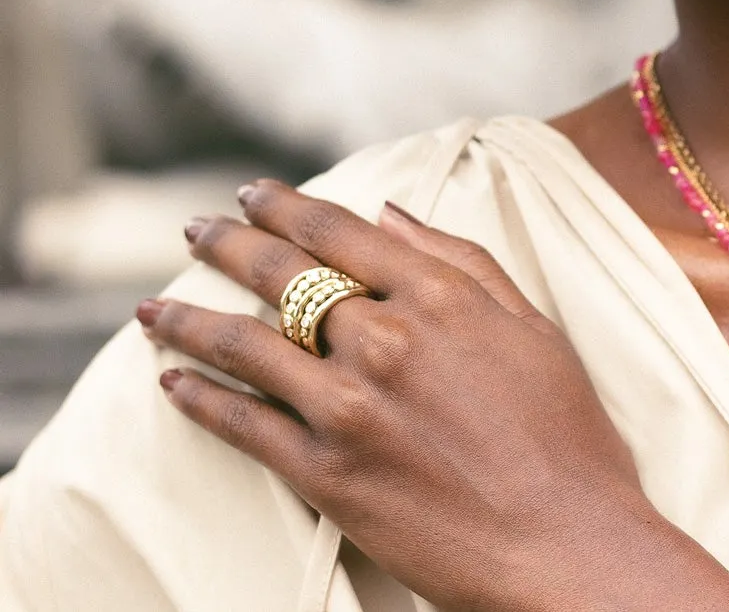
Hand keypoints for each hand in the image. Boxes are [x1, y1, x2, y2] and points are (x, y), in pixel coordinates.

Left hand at [135, 182, 728, 611]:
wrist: (564, 542)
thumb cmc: (565, 432)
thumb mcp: (531, 323)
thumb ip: (461, 260)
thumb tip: (390, 212)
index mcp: (439, 294)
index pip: (337, 231)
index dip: (284, 206)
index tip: (252, 193)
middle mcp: (384, 338)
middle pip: (282, 276)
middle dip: (227, 244)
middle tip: (193, 228)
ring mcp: (348, 407)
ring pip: (246, 346)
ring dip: (190, 319)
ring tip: (155, 306)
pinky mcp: (325, 475)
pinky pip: (243, 426)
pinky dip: (199, 399)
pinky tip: (172, 384)